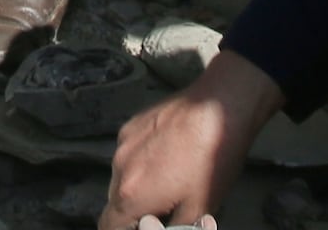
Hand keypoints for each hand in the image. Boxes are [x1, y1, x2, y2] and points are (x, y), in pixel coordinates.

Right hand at [99, 51, 282, 229]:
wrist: (219, 108)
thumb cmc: (212, 158)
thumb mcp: (200, 208)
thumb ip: (176, 228)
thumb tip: (165, 228)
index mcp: (131, 195)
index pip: (109, 226)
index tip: (142, 227)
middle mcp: (120, 168)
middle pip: (114, 202)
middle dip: (134, 210)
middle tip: (162, 208)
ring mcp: (124, 143)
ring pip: (121, 176)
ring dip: (137, 185)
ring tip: (168, 179)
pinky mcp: (132, 125)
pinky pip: (128, 153)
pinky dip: (141, 161)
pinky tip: (168, 156)